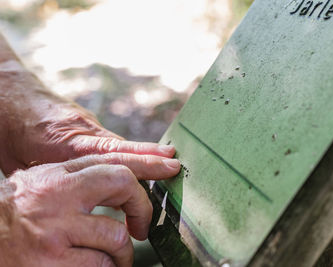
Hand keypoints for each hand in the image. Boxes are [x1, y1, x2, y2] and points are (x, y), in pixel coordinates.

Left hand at [0, 72, 175, 174]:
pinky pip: (110, 141)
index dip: (139, 162)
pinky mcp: (86, 126)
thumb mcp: (21, 161)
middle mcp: (83, 135)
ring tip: (168, 158)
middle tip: (174, 165)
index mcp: (66, 144)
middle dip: (149, 158)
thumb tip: (70, 200)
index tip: (164, 166)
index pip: (111, 155)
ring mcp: (86, 128)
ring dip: (144, 152)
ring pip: (119, 144)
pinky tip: (143, 156)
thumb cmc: (11, 132)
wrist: (8, 97)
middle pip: (121, 148)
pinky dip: (129, 149)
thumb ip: (51, 177)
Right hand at [0, 153, 177, 266]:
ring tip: (112, 259)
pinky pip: (101, 266)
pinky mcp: (54, 262)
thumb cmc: (12, 216)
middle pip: (122, 183)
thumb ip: (76, 180)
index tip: (169, 166)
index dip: (145, 162)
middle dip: (141, 207)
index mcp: (57, 176)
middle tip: (141, 228)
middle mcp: (58, 196)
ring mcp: (57, 230)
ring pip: (117, 237)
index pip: (110, 160)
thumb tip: (118, 182)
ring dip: (121, 254)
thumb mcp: (40, 185)